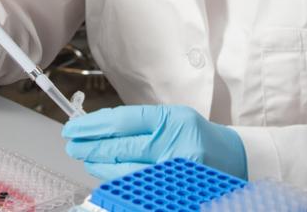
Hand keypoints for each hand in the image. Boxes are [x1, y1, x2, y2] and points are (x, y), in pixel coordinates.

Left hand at [62, 104, 246, 180]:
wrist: (234, 158)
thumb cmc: (196, 135)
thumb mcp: (172, 118)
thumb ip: (139, 124)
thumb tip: (98, 128)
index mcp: (171, 119)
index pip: (123, 121)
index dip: (93, 126)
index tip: (74, 128)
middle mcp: (174, 143)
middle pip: (121, 147)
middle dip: (91, 146)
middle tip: (71, 144)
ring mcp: (175, 169)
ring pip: (126, 170)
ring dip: (100, 165)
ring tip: (84, 157)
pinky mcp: (176, 189)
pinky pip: (139, 185)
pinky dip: (118, 179)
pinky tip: (105, 173)